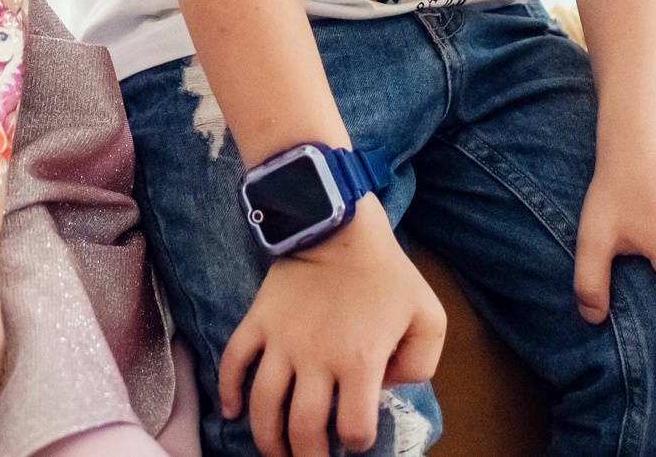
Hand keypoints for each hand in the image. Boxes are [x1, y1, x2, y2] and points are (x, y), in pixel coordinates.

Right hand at [218, 197, 443, 456]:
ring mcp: (281, 342)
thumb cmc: (387, 271)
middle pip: (303, 430)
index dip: (356, 442)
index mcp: (360, 361)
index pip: (353, 428)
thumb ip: (422, 363)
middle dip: (306, 456)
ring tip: (275, 452)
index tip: (354, 438)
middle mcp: (316, 360)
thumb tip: (389, 389)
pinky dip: (227, 392)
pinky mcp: (258, 322)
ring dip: (267, 439)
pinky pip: (232, 364)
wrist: (340, 222)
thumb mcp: (428, 315)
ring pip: (263, 408)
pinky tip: (232, 412)